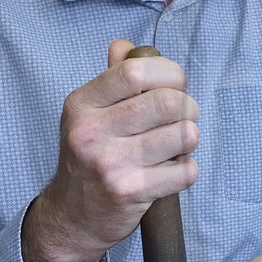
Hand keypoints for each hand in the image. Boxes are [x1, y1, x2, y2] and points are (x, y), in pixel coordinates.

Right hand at [23, 39, 199, 261]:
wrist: (72, 216)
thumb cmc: (89, 157)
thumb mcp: (89, 114)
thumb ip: (111, 78)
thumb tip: (126, 46)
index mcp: (81, 104)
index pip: (136, 71)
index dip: (169, 73)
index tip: (175, 84)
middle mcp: (90, 131)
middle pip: (168, 102)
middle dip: (188, 107)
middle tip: (183, 117)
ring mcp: (109, 163)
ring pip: (183, 135)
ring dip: (190, 138)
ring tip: (176, 144)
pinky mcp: (130, 192)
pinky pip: (185, 170)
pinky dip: (187, 168)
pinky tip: (170, 170)